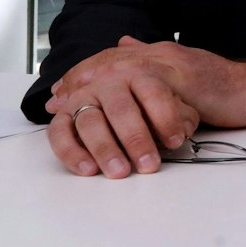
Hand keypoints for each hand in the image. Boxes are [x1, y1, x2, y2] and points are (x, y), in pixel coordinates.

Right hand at [43, 54, 198, 178]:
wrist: (121, 96)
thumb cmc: (151, 106)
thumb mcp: (175, 103)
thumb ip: (183, 113)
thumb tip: (185, 127)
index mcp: (138, 75)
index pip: (153, 92)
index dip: (166, 117)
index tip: (176, 141)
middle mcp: (108, 83)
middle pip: (120, 109)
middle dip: (136, 139)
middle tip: (148, 164)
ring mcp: (83, 99)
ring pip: (90, 122)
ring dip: (105, 149)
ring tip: (120, 171)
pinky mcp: (63, 117)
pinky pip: (60, 134)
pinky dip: (72, 153)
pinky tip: (89, 169)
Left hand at [44, 37, 245, 177]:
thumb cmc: (222, 89)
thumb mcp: (183, 72)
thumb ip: (153, 63)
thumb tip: (123, 45)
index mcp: (157, 53)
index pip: (108, 59)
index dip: (80, 76)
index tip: (59, 95)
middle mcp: (159, 53)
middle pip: (105, 64)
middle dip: (78, 86)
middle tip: (57, 107)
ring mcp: (171, 64)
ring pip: (120, 79)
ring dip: (99, 103)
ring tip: (80, 121)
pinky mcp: (182, 79)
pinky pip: (146, 95)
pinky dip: (128, 113)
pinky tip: (110, 126)